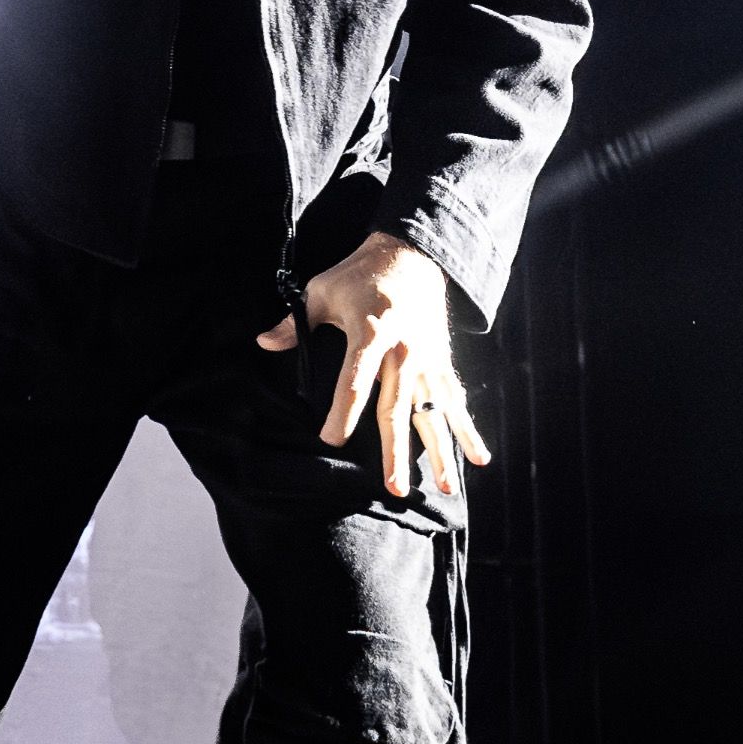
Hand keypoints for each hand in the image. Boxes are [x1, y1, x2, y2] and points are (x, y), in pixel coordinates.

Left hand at [259, 233, 487, 500]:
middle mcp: (403, 351)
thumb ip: (295, 323)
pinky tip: (479, 458)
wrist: (411, 254)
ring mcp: (426, 359)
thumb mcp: (322, 291)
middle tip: (394, 488)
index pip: (355, 380)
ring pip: (431, 413)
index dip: (343, 411)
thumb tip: (263, 342)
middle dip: (395, 450)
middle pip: (396, 408)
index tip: (330, 438)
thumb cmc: (360, 274)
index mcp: (370, 332)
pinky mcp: (441, 361)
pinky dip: (467, 429)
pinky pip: (455, 400)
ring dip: (440, 452)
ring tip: (446, 489)